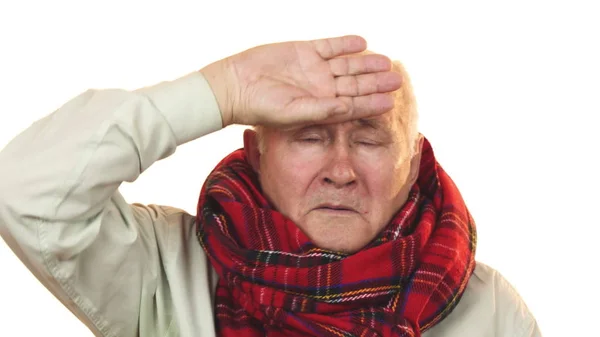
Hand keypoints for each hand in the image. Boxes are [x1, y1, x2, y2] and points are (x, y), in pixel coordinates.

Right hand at [200, 35, 401, 127]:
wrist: (236, 85)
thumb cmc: (261, 107)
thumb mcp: (293, 112)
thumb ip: (322, 110)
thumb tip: (349, 108)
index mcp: (320, 107)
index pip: (352, 106)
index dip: (371, 104)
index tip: (391, 102)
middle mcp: (320, 88)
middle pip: (354, 84)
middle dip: (375, 82)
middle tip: (397, 79)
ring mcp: (313, 69)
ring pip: (346, 65)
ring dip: (365, 63)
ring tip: (385, 61)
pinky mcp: (304, 51)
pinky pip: (329, 46)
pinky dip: (344, 44)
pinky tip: (362, 42)